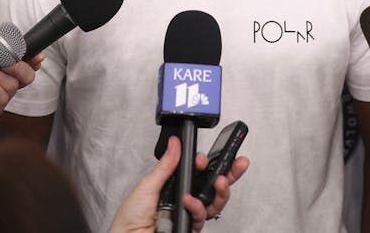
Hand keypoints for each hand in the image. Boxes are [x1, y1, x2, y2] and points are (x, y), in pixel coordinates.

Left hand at [0, 55, 39, 139]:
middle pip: (27, 76)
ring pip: (13, 84)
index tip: (37, 55)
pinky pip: (1, 97)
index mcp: (2, 75)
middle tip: (11, 62)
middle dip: (21, 66)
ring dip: (0, 75)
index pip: (24, 66)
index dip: (33, 59)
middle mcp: (4, 87)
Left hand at [107, 134, 249, 232]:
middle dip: (228, 173)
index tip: (204, 158)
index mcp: (173, 186)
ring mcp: (188, 215)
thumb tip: (176, 144)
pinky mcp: (190, 228)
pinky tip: (189, 201)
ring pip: (213, 203)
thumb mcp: (147, 185)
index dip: (205, 164)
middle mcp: (184, 200)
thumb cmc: (130, 218)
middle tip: (239, 163)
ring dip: (220, 191)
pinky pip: (202, 216)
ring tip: (220, 181)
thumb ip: (166, 166)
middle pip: (211, 186)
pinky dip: (197, 208)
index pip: (196, 172)